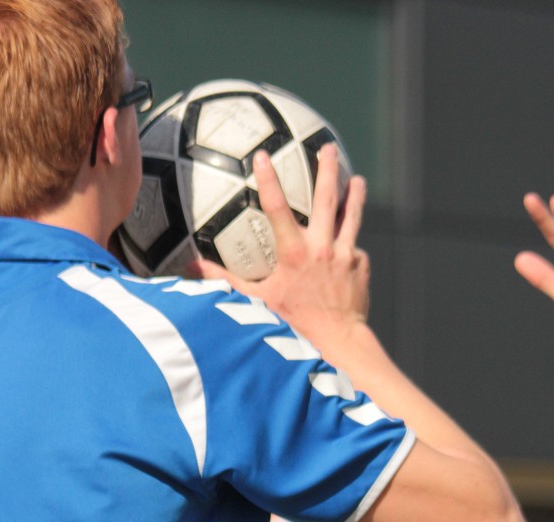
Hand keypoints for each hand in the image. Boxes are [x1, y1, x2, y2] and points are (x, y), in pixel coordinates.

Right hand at [198, 143, 370, 346]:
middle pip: (326, 199)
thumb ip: (227, 282)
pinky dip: (350, 247)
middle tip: (327, 146)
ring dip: (353, 195)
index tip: (263, 155)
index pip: (277, 208)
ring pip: (351, 216)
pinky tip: (349, 248)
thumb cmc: (294, 324)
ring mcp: (344, 255)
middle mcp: (322, 248)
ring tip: (356, 178)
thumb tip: (193, 270)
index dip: (268, 180)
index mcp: (294, 253)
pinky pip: (354, 250)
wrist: (337, 342)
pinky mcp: (360, 266)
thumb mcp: (258, 302)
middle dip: (327, 169)